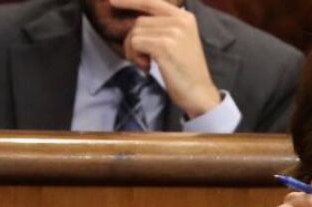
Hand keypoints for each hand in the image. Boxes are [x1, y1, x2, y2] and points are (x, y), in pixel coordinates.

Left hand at [110, 0, 221, 118]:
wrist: (199, 93)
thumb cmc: (186, 71)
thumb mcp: (179, 41)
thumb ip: (163, 27)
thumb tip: (135, 22)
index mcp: (185, 17)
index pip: (151, 1)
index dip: (130, 1)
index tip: (111, 1)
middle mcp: (180, 20)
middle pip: (140, 21)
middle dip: (134, 40)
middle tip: (144, 59)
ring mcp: (173, 32)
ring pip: (135, 32)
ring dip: (134, 50)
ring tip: (147, 63)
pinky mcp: (164, 45)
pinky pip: (135, 43)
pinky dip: (135, 56)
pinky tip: (147, 66)